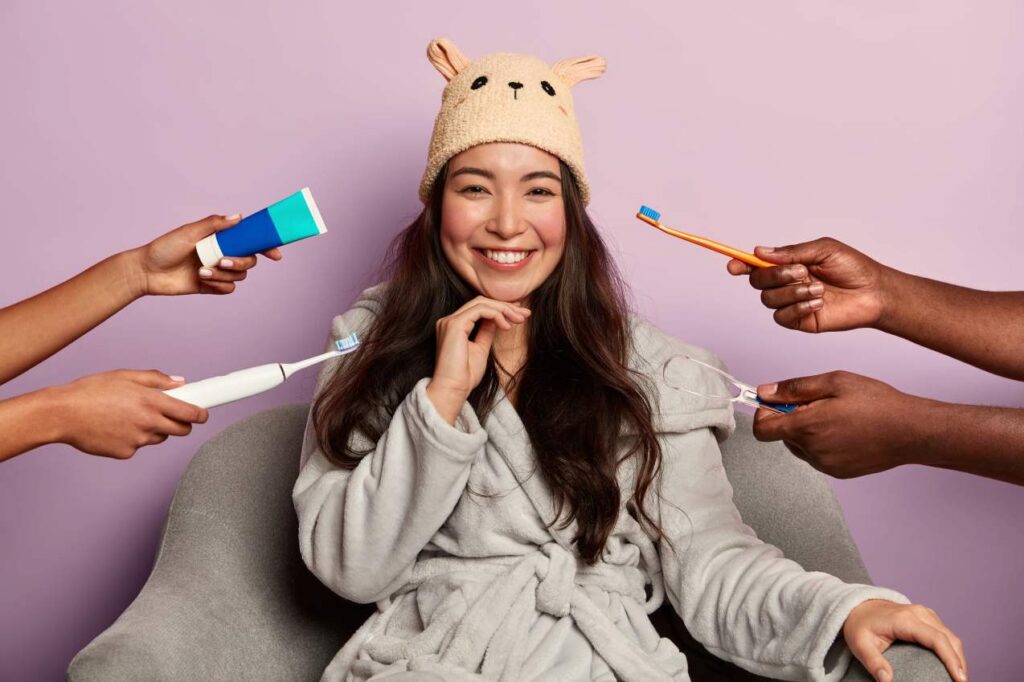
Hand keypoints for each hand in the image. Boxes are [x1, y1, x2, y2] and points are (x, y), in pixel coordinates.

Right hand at [49, 369, 208, 458]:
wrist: (61, 414)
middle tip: (171, 415)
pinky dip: (133, 438)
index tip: (204, 413)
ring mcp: (137, 440)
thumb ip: (156, 379)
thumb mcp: (124, 376)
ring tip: (130, 416)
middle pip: (181, 430)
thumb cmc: (90, 391)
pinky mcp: (125, 453)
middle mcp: (148, 423)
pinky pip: (138, 446)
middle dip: (182, 424)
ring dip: (154, 429)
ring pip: (158, 437)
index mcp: (151, 401)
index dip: (201, 414)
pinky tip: (115, 427)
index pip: (190, 413)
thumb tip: (181, 382)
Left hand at [128, 214, 282, 296]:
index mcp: (220, 238)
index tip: (276, 254)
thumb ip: (214, 224)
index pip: (249, 240)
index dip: (265, 245)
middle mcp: (222, 253)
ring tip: (202, 271)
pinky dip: (219, 285)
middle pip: (249, 259)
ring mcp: (218, 270)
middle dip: (240, 262)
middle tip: (222, 260)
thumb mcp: (189, 232)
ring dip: (224, 274)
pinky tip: (202, 280)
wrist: (147, 272)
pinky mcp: (213, 286)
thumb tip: (239, 217)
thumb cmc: (164, 248)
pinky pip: (229, 288)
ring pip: (240, 275)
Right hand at [426, 297, 529, 423]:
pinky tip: (507, 327)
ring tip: (519, 320)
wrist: (453, 389)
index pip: (479, 307)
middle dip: (505, 306)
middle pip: (481, 301)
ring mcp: (450, 321)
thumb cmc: (465, 376)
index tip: (519, 313)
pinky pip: (480, 310)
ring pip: (482, 303)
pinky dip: (497, 315)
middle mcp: (449, 320)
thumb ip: (486, 332)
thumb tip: (497, 320)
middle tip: (525, 314)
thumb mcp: (481, 349)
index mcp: (454, 326)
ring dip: (504, 310)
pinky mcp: (455, 325)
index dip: (500, 307)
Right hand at [727, 238, 888, 332]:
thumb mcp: (823, 249)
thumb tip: (760, 252)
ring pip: (768, 300)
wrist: (873, 293)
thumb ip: (791, 251)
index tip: (733, 265)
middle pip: (758, 282)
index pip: (756, 264)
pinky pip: (782, 317)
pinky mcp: (798, 320)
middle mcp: (785, 283)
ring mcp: (790, 302)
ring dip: (792, 292)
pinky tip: (818, 303)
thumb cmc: (853, 268)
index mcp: (788, 263)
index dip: (741, 264)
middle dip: (776, 276)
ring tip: (818, 289)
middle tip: (800, 271)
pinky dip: (798, 308)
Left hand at [752, 371, 921, 477]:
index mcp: (807, 427)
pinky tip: (845, 430)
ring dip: (807, 431)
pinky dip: (822, 443)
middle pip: (781, 436)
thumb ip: (795, 388)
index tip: (776, 402)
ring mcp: (825, 465)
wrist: (911, 431)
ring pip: (799, 446)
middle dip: (791, 418)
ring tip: (836, 416)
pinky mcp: (838, 472)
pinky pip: (817, 456)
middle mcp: (812, 451)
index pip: (762, 430)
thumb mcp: (834, 382)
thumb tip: (765, 392)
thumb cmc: (877, 403)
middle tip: (818, 403)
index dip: (763, 413)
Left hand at [843, 600, 966, 681]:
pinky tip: (952, 667)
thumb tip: (887, 681)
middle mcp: (919, 613)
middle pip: (949, 639)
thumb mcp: (860, 644)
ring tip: (959, 679)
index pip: (936, 639)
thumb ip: (873, 663)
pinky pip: (946, 635)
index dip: (951, 660)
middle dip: (960, 664)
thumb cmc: (859, 625)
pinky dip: (952, 651)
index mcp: (905, 619)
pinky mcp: (927, 618)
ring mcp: (925, 614)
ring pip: (951, 637)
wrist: (857, 606)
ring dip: (959, 658)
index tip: (960, 679)